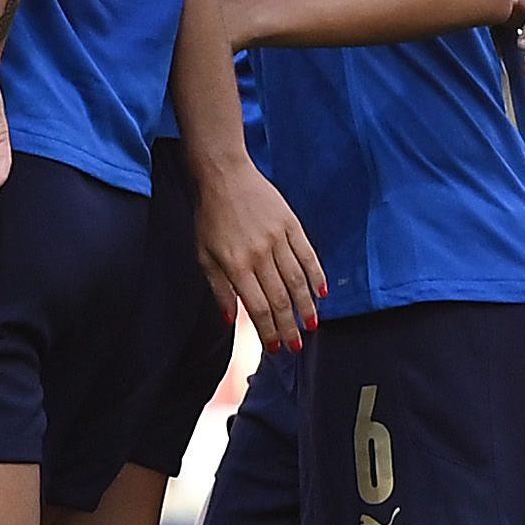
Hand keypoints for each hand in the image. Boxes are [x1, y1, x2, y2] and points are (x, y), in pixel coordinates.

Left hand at [192, 154, 325, 352]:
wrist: (224, 175)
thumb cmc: (210, 217)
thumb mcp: (204, 255)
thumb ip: (219, 289)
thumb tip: (230, 320)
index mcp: (235, 264)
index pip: (256, 307)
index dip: (268, 331)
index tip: (275, 348)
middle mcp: (259, 254)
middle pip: (280, 299)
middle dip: (289, 327)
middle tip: (296, 346)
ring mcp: (277, 238)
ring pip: (297, 280)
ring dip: (306, 307)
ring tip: (311, 326)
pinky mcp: (291, 224)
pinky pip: (307, 255)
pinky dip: (316, 276)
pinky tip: (321, 293)